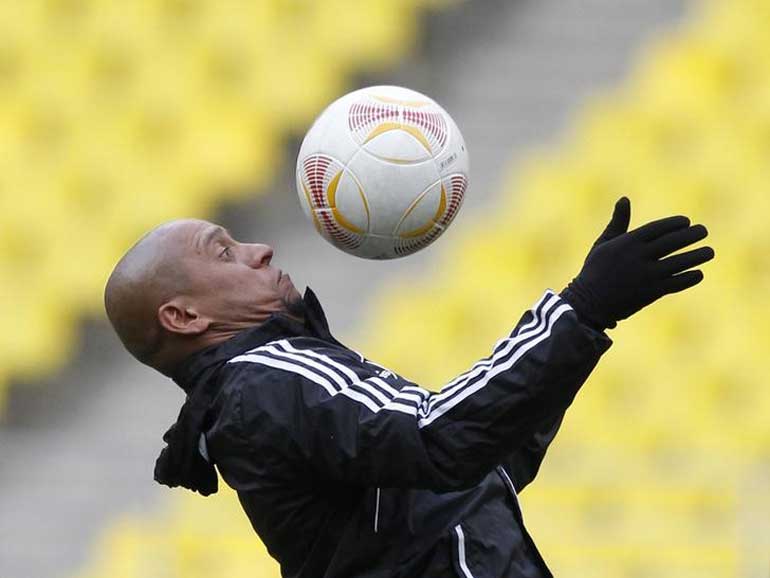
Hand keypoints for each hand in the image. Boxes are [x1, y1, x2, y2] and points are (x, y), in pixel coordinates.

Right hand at [560, 197, 714, 330]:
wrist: (589, 302)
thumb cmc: (595, 270)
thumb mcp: (604, 243)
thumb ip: (618, 222)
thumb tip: (624, 199)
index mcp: (628, 242)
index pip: (658, 228)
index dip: (675, 223)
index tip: (687, 222)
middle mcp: (639, 257)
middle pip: (673, 242)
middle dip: (691, 235)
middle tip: (703, 231)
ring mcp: (647, 275)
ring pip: (680, 262)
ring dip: (697, 256)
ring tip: (709, 252)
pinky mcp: (651, 293)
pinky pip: (677, 283)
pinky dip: (690, 278)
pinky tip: (698, 273)